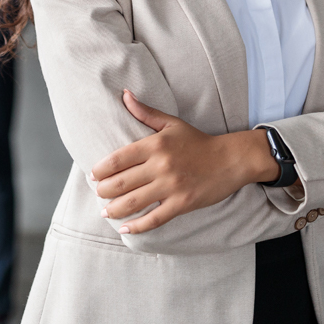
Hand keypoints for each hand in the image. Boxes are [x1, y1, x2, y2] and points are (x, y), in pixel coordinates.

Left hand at [91, 90, 276, 233]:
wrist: (231, 159)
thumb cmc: (197, 141)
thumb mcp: (171, 123)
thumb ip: (145, 112)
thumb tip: (124, 94)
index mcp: (155, 145)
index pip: (118, 159)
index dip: (101, 169)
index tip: (93, 174)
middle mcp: (161, 166)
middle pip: (121, 182)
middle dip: (103, 191)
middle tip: (97, 193)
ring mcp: (171, 186)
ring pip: (134, 202)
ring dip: (114, 209)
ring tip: (105, 211)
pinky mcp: (182, 204)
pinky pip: (154, 218)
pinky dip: (137, 226)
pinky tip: (125, 229)